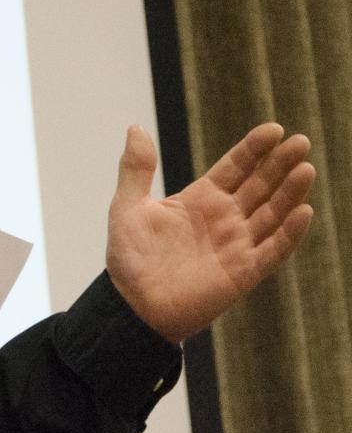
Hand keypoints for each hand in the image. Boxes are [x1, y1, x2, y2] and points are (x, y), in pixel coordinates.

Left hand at [105, 123, 314, 342]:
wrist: (132, 304)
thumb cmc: (129, 257)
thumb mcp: (127, 206)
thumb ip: (136, 169)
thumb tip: (135, 127)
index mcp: (200, 198)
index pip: (235, 168)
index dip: (254, 149)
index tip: (274, 129)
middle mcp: (224, 218)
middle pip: (260, 185)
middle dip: (280, 164)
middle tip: (300, 142)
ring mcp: (237, 244)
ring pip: (272, 213)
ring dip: (290, 193)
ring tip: (305, 169)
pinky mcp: (243, 272)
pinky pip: (272, 250)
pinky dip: (289, 232)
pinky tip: (303, 211)